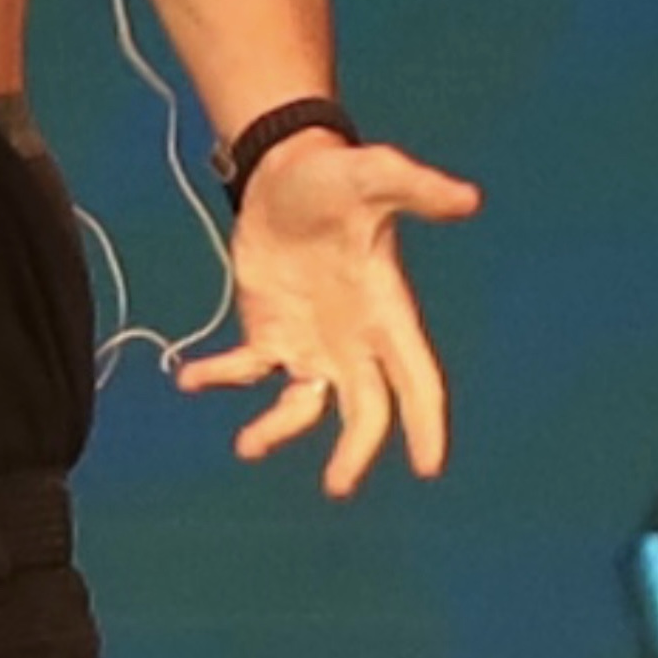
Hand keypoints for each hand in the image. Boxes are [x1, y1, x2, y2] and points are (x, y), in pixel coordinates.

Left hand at [174, 133, 481, 496]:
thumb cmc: (336, 176)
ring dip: (279, 430)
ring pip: (302, 406)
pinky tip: (189, 378)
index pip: (417, 378)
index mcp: (388, 312)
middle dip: (355, 451)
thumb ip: (417, 188)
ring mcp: (310, 343)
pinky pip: (247, 371)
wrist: (284, 171)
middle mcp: (354, 341)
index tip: (429, 466)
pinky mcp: (268, 333)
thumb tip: (469, 199)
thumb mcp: (375, 175)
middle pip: (364, 411)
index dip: (425, 422)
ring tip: (248, 446)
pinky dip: (220, 378)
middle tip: (338, 486)